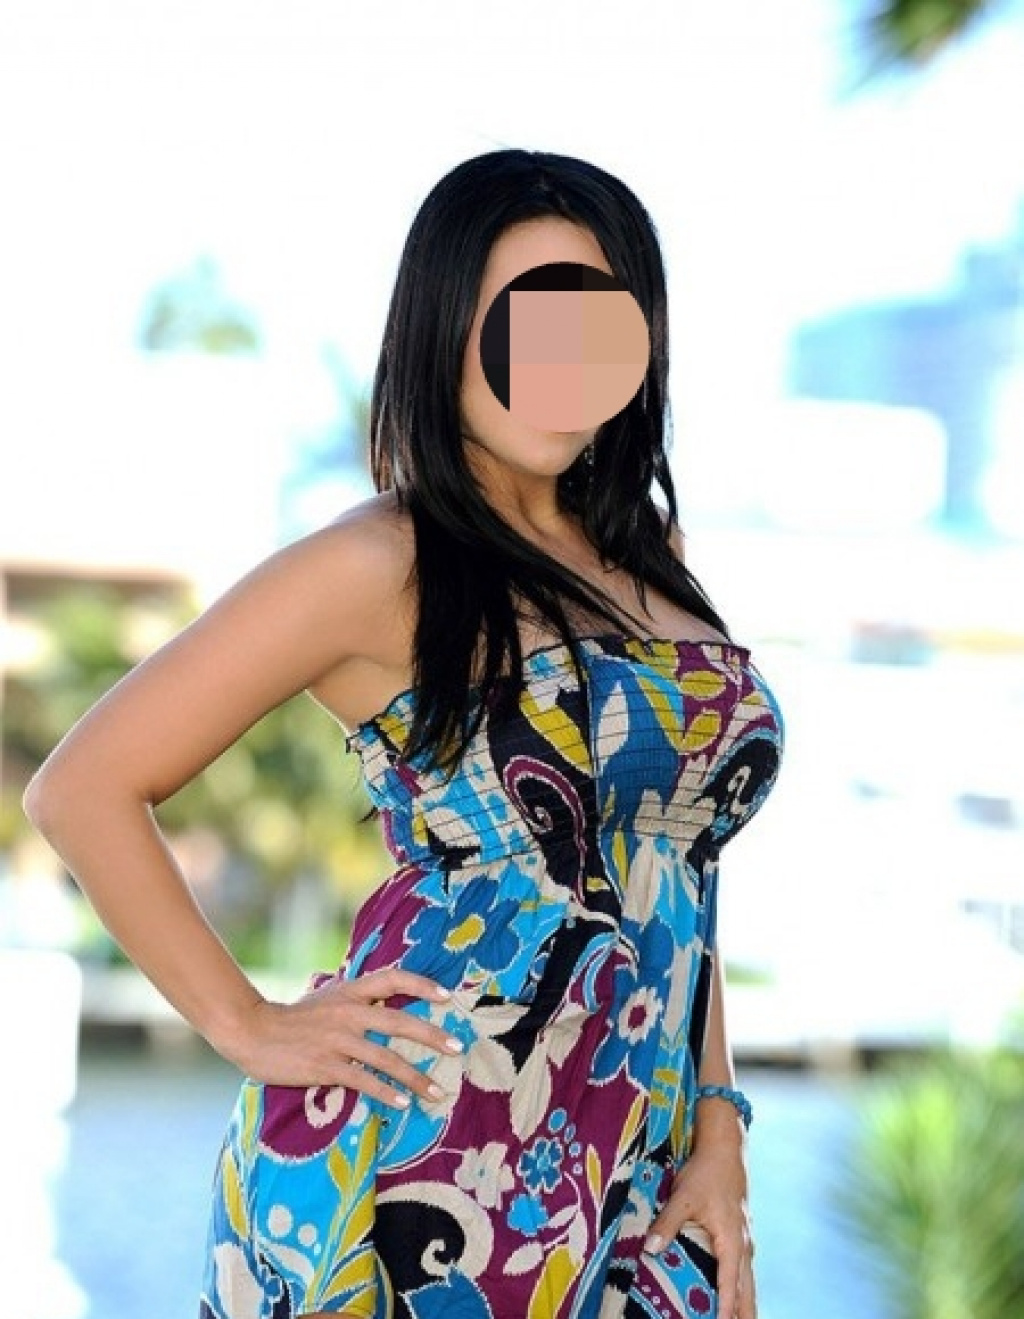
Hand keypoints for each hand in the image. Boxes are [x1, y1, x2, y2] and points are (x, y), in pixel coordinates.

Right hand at [223, 967, 464, 1108]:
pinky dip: (386, 1093)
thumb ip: (353, 997)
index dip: (422, 985)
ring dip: (416, 1077)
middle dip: (432, 1036)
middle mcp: (349, 1012)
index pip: (393, 978)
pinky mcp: (326, 1066)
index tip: (446, 997)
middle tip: (457, 1048)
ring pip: (387, 1058)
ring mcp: (338, 1040)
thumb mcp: (325, 996)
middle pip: (400, 1022)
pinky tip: (403, 1103)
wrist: (253, 1031)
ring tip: (438, 1092)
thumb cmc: (292, 1016)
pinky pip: (364, 1081)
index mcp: (350, 990)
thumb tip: (381, 997)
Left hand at [643, 1143, 755, 1318]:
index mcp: (731, 1242)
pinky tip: (739, 1294)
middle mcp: (743, 1246)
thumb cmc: (705, 1173)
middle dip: (743, 1315)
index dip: (725, 1310)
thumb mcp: (683, 1197)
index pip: (729, 1286)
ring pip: (750, 1282)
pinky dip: (744, 1288)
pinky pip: (746, 1270)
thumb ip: (667, 1223)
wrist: (725, 1149)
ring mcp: (745, 1240)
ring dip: (746, 1305)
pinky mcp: (742, 1234)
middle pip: (747, 1291)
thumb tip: (649, 1249)